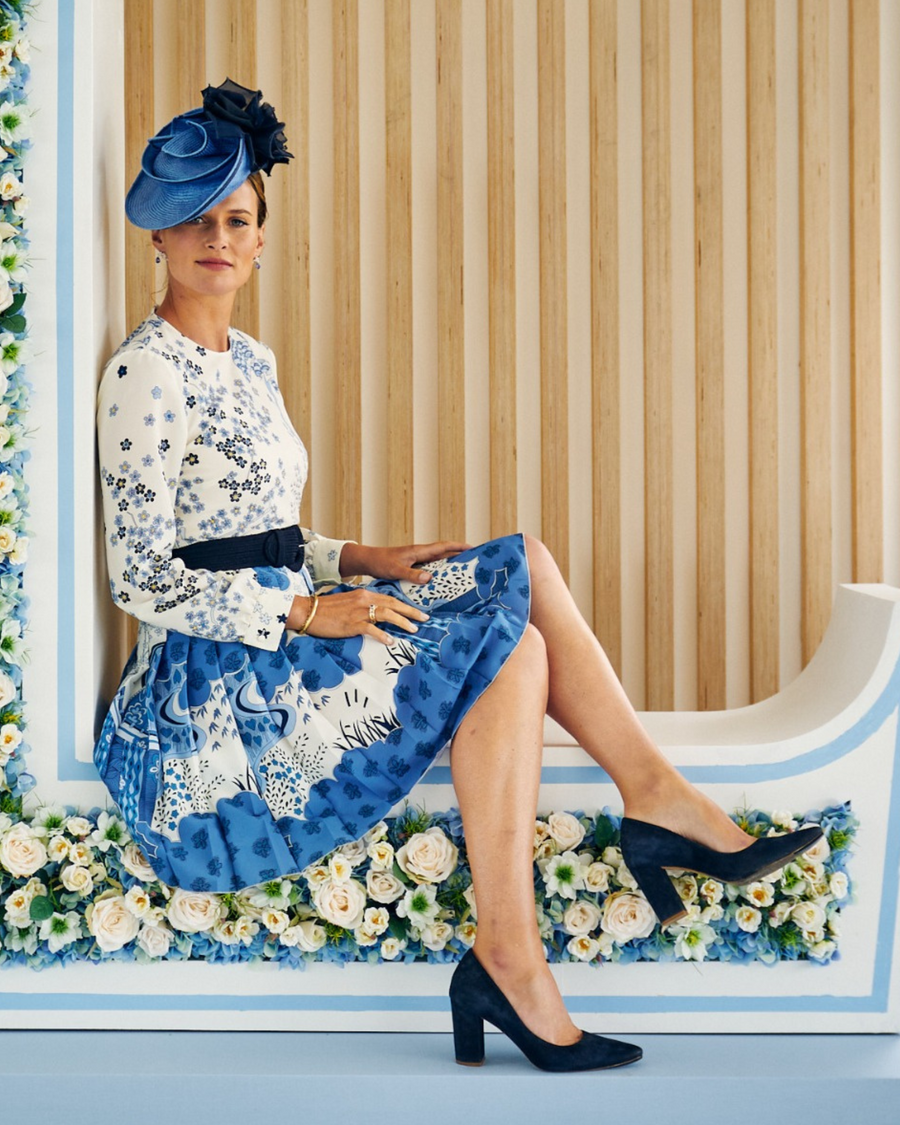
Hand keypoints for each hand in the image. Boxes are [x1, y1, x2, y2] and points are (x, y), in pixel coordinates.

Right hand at [286, 589, 428, 645]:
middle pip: (393, 604)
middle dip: (411, 612)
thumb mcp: (349, 602)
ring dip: (402, 622)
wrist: (308, 611)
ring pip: (387, 614)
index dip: (405, 605)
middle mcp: (364, 600)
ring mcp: (359, 612)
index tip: (417, 612)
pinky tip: (391, 641)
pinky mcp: (352, 624)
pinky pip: (372, 629)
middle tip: (424, 619)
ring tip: (413, 630)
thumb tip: (377, 614)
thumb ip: (363, 605)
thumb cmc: (327, 609)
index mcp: (364, 594)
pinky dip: (383, 635)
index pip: (390, 598)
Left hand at [339, 541, 469, 583]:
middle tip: (474, 560)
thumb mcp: (396, 570)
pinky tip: (442, 580)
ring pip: (438, 560)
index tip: (473, 547)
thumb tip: (430, 578)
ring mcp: (416, 559)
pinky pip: (430, 567)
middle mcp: (420, 553)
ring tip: (463, 571)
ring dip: (450, 563)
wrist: (368, 560)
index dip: (459, 547)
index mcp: (419, 551)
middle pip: (444, 552)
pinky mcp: (412, 565)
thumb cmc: (380, 562)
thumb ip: (412, 574)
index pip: (443, 546)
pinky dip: (439, 571)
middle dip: (459, 554)